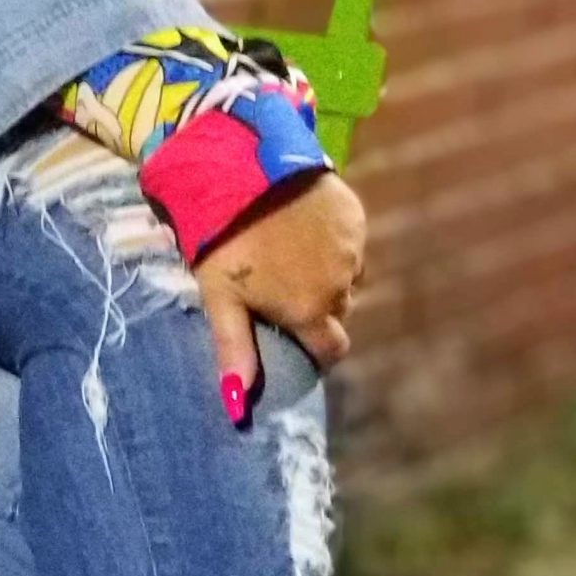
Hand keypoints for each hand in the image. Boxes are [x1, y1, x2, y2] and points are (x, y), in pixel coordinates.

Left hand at [196, 171, 366, 408]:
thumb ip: (235, 349)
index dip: (316, 349)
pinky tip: (303, 228)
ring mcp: (352, 249)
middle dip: (318, 310)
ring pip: (347, 277)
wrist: (244, 170)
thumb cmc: (225, 239)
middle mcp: (341, 285)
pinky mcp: (355, 216)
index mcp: (310, 311)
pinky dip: (333, 243)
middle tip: (283, 291)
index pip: (332, 349)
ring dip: (327, 276)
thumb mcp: (221, 297)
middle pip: (339, 312)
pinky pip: (350, 243)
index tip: (297, 338)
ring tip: (290, 256)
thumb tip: (237, 405)